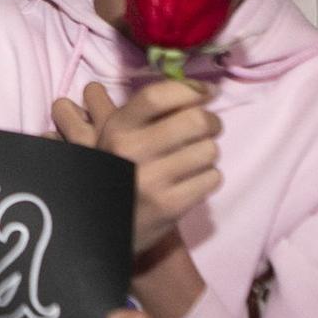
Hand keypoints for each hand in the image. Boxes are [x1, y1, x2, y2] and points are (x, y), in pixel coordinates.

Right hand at [52, 80, 220, 262]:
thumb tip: (201, 90)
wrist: (105, 227)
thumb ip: (148, 112)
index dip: (190, 89)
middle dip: (212, 121)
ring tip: (196, 157)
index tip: (207, 92)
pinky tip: (193, 180)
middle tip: (209, 126)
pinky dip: (208, 177)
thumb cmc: (118, 171)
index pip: (157, 95)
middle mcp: (131, 152)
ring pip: (209, 150)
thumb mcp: (117, 136)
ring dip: (208, 152)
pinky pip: (212, 178)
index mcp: (116, 128)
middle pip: (195, 121)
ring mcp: (151, 181)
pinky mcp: (170, 207)